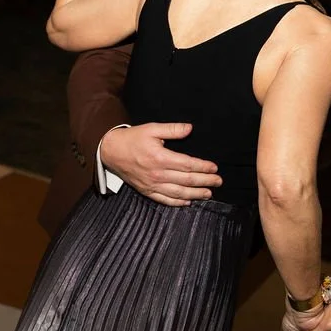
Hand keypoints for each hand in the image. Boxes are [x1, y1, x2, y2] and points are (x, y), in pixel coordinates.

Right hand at [100, 122, 221, 204]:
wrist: (111, 152)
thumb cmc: (133, 139)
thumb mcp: (152, 129)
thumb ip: (172, 129)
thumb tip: (189, 128)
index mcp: (160, 158)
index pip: (188, 165)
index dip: (203, 167)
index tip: (214, 167)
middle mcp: (157, 174)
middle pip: (186, 180)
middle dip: (205, 181)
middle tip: (219, 181)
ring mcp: (152, 184)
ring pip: (178, 193)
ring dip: (196, 194)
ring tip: (209, 193)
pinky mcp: (146, 191)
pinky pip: (164, 200)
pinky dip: (177, 202)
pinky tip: (188, 201)